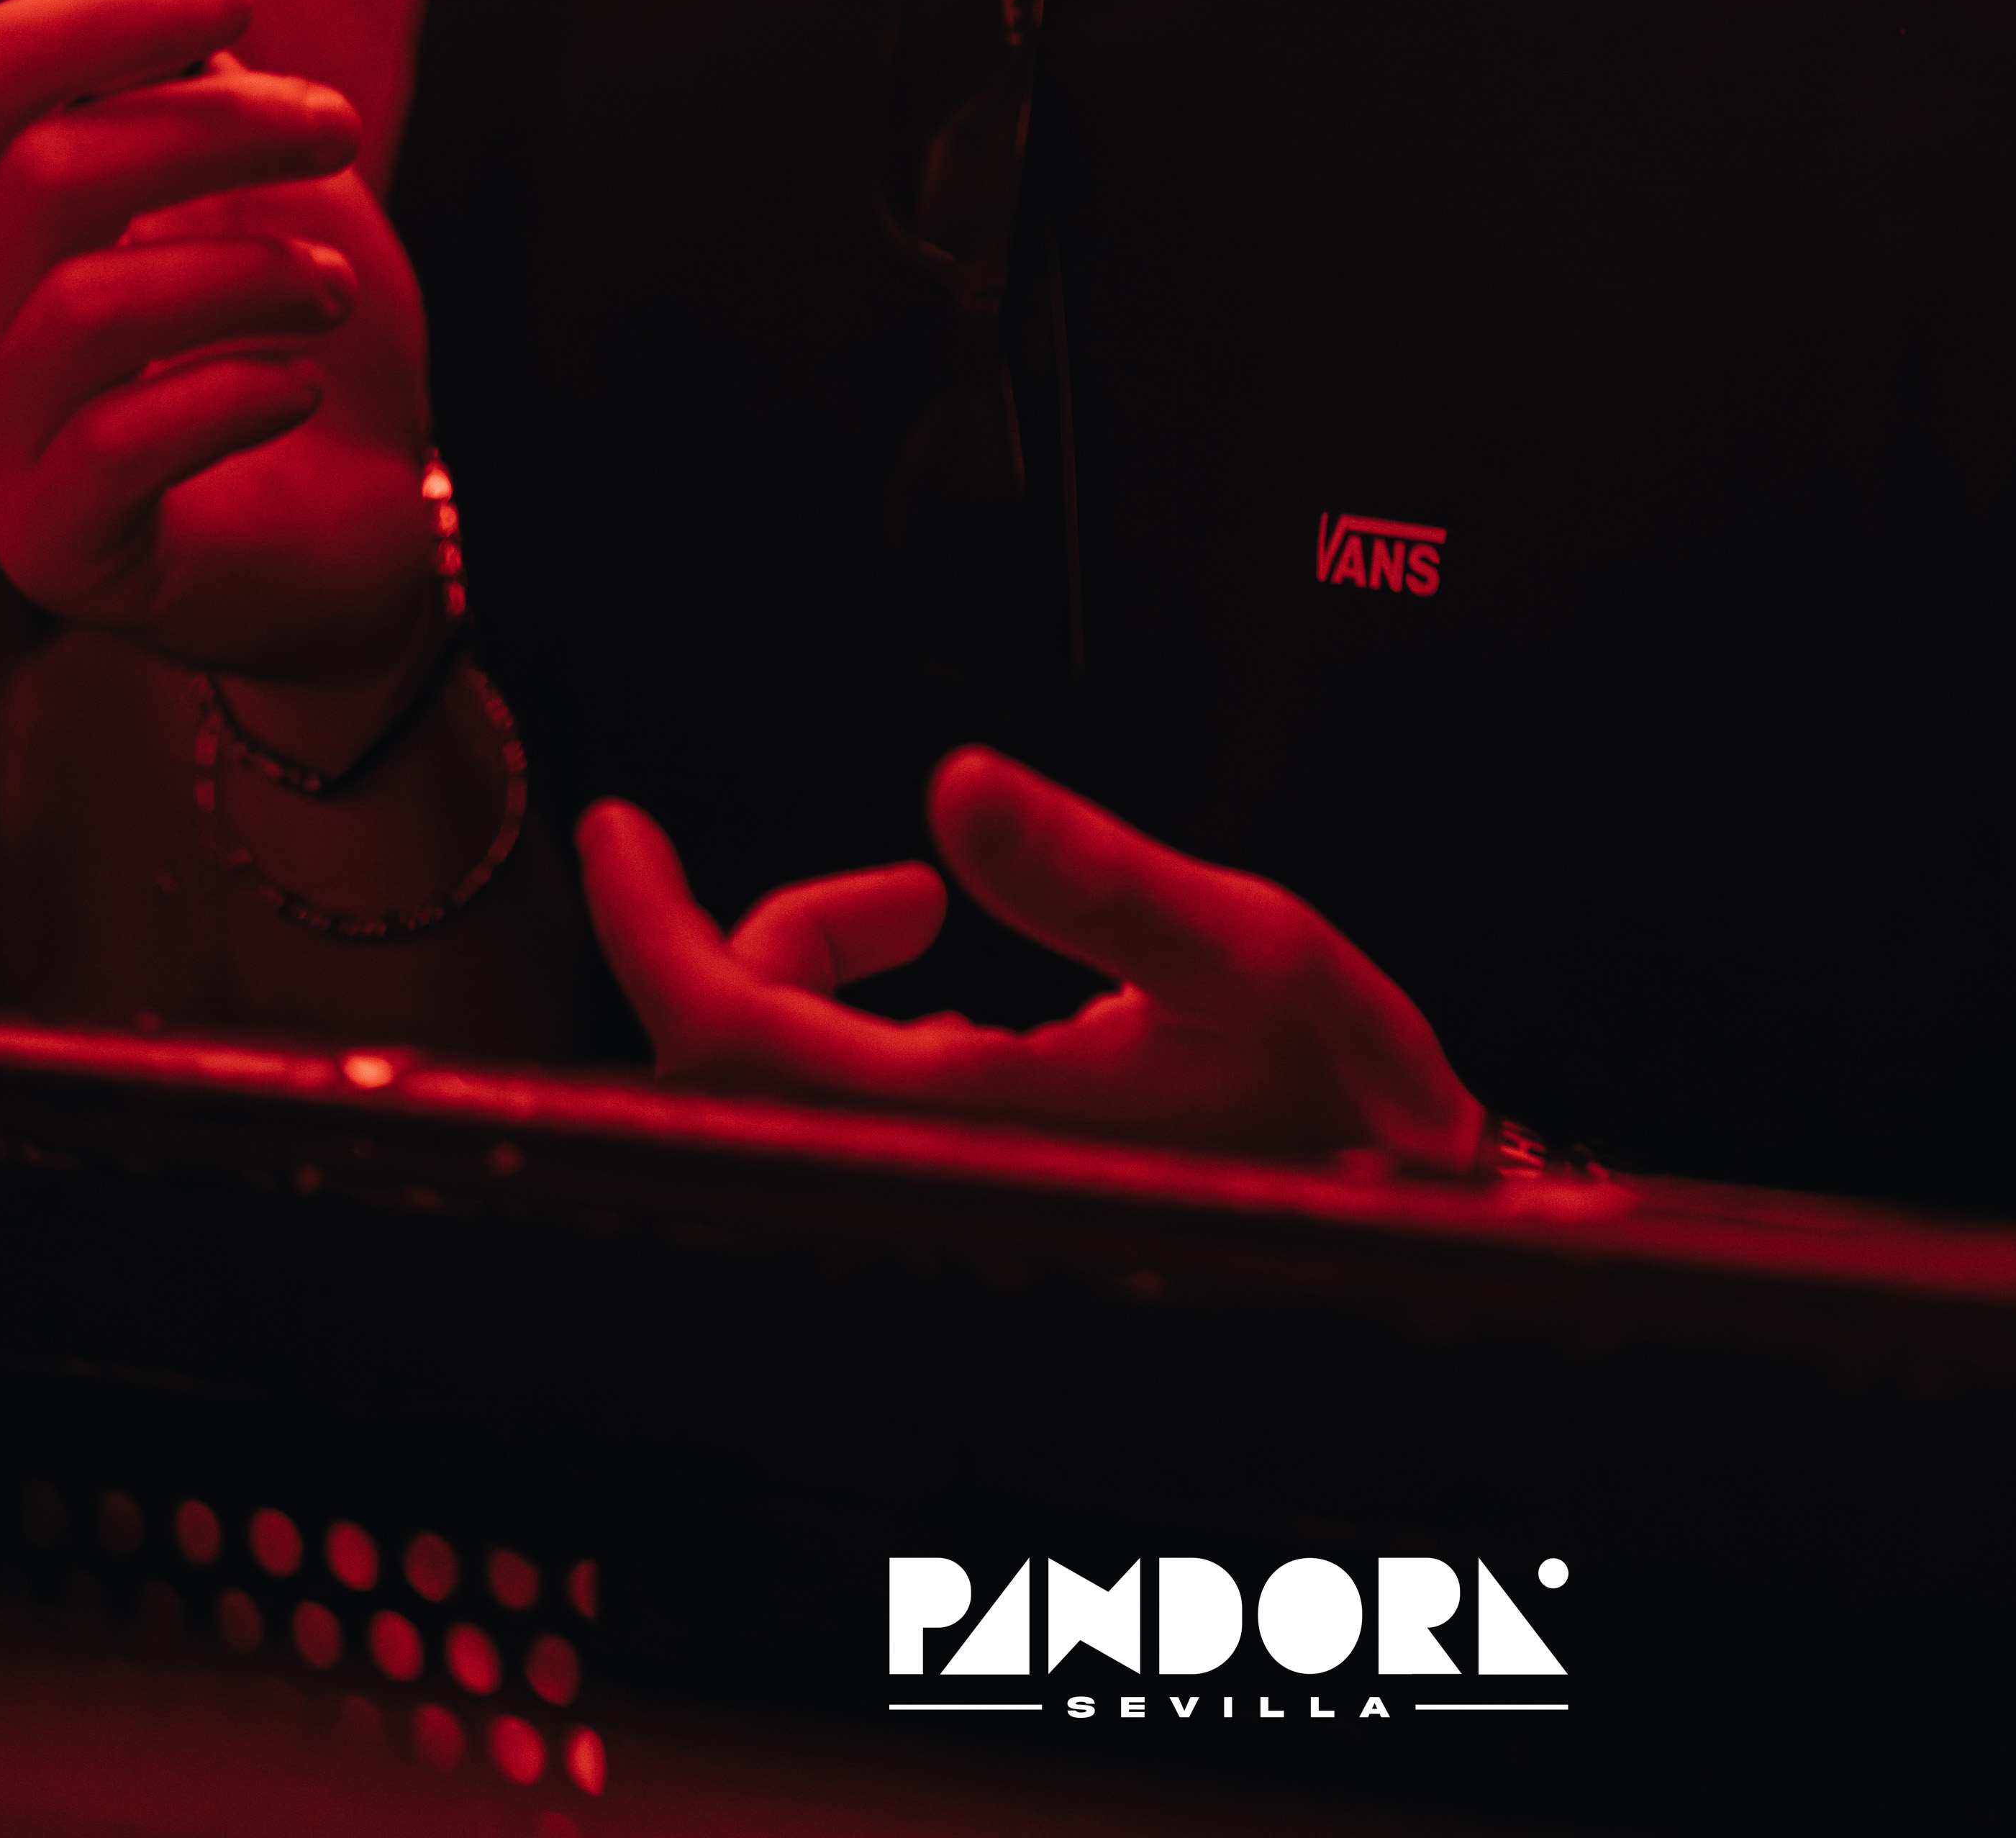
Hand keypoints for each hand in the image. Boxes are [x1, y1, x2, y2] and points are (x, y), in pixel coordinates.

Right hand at [0, 0, 433, 689]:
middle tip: (339, 130)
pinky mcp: (55, 554)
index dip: (99, 11)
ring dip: (244, 268)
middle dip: (213, 128)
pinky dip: (230, 393)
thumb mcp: (236, 152)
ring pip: (80, 309)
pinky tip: (299, 385)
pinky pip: (114, 450)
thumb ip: (144, 35)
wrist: (359, 513)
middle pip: (41, 177)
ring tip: (331, 281)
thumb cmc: (283, 316)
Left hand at [576, 748, 1486, 1173]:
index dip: (650, 930)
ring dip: (819, 983)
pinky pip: (843, 1115)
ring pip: (787, 1085)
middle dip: (773, 940)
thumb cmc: (1336, 1114)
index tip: (618, 834)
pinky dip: (864, 1037)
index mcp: (965, 1127)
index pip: (733, 1037)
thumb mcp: (1246, 952)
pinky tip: (969, 1014)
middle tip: (892, 895)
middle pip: (738, 1057)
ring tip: (931, 922)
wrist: (1397, 1232)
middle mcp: (923, 1182)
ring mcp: (933, 1205)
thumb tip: (956, 783)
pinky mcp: (959, 1207)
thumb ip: (1094, 869)